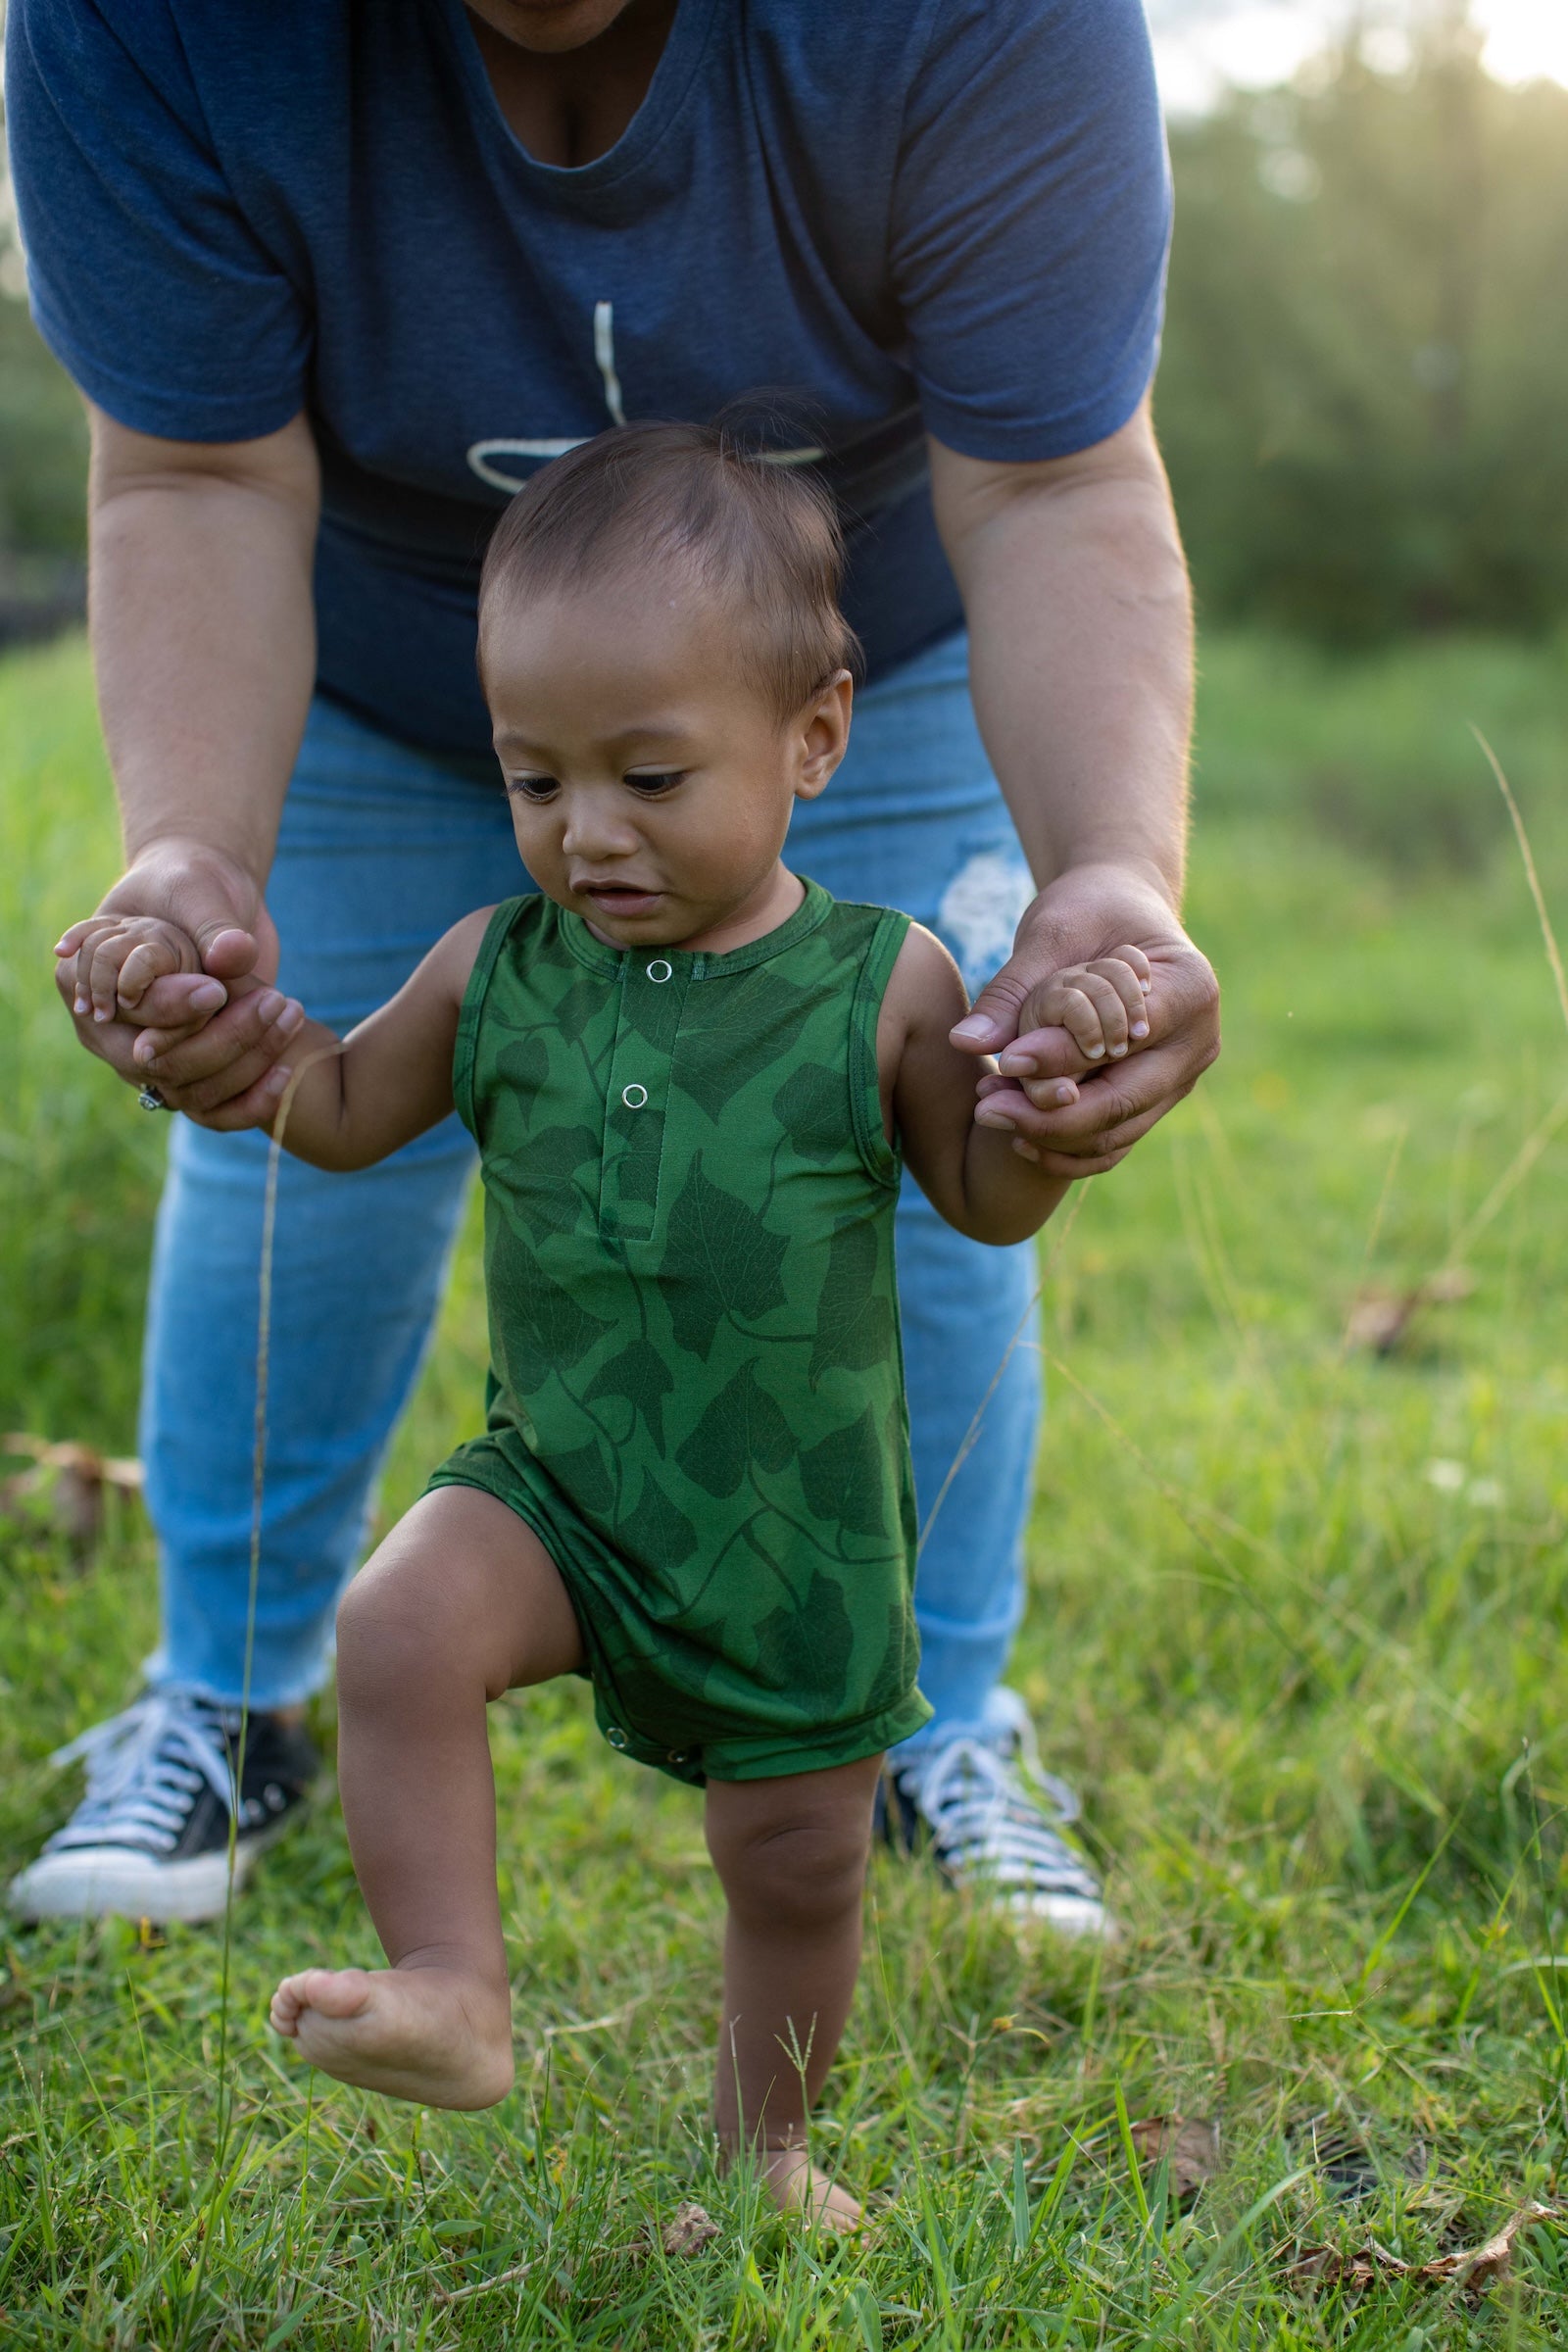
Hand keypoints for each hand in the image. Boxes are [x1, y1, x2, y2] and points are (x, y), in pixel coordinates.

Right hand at [53, 839, 301, 1123]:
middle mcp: (109, 1030)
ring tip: (291, 1013)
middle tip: (274, 1000)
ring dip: (244, 1062)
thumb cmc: (190, 885)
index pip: (128, 1013)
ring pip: (188, 1090)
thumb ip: (213, 926)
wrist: (209, 901)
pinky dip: (249, 1101)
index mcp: (88, 979)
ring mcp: (147, 1059)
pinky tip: (286, 1072)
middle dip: (220, 1038)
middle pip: (158, 1061)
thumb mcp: (198, 893)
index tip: (220, 989)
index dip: (173, 1007)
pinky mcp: (188, 1074)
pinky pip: (211, 1109)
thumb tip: (232, 956)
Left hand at [954, 862, 1219, 1177]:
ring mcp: (1182, 1078)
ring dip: (1052, 1135)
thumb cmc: (1088, 911)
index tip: (1004, 1064)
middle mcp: (1198, 1043)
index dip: (1063, 1060)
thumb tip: (964, 1042)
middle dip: (1051, 1115)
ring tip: (992, 1113)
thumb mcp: (1050, 936)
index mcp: (1190, 990)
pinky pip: (1115, 1141)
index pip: (1124, 1041)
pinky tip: (1018, 1138)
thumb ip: (1012, 991)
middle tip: (986, 1108)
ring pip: (1118, 1132)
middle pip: (1123, 1102)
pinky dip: (1068, 1149)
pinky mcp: (1158, 1100)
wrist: (1118, 911)